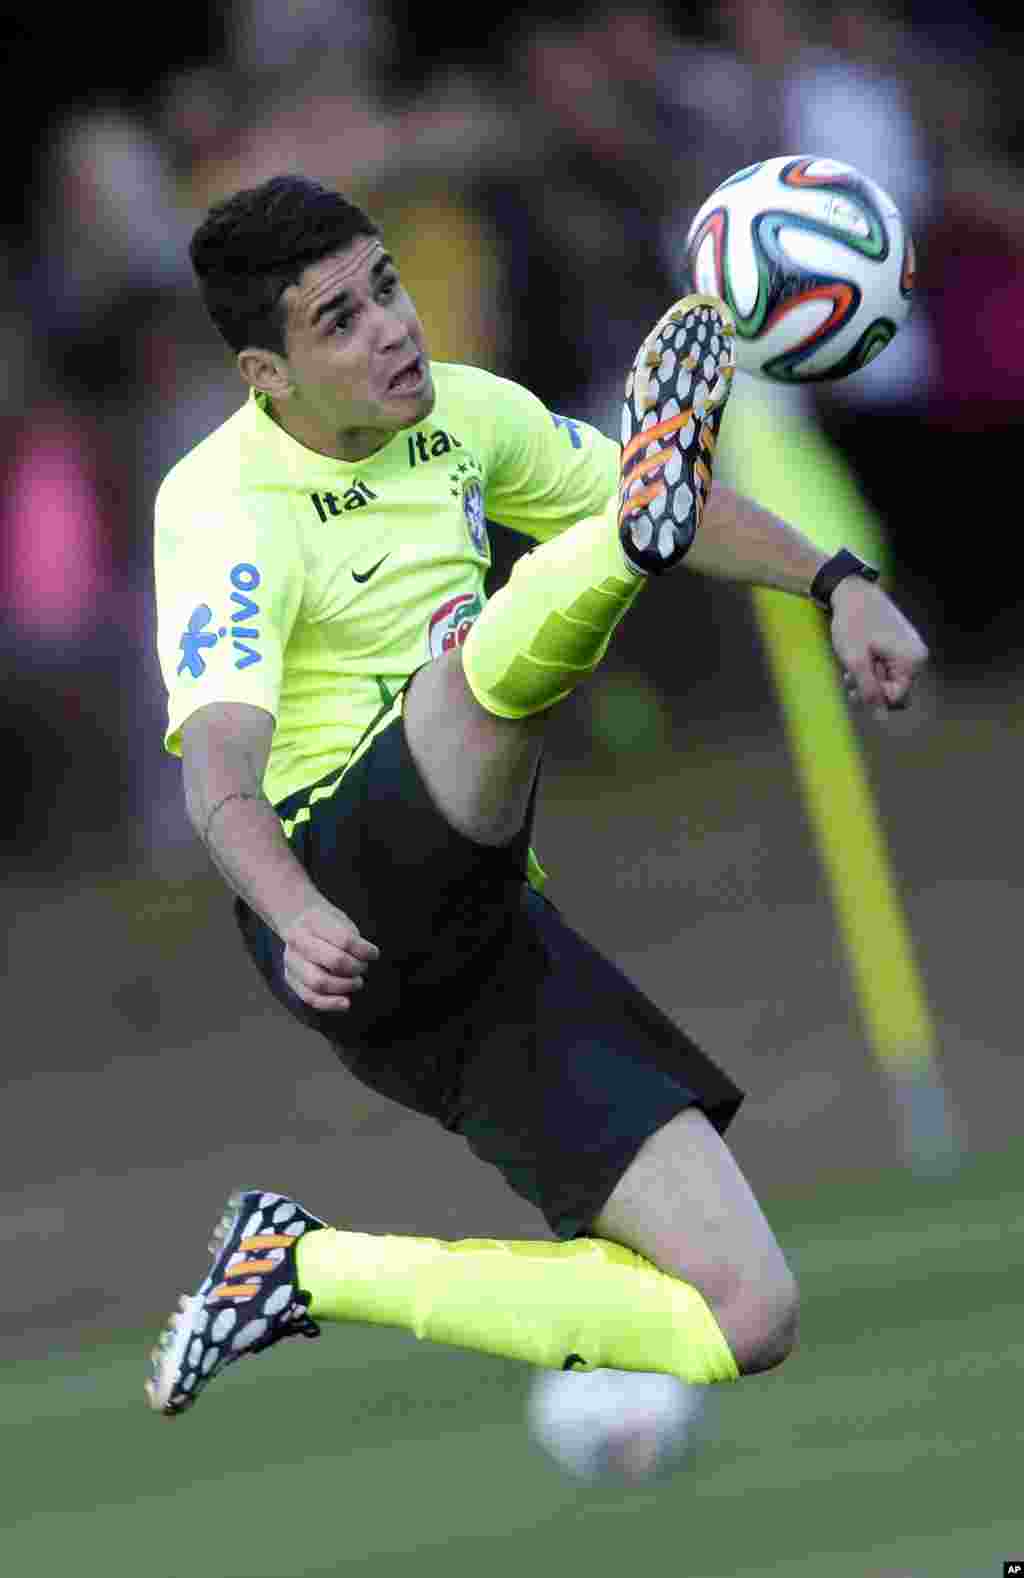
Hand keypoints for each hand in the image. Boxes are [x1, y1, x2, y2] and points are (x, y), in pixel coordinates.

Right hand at [281, 899, 379, 1011]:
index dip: (364, 950)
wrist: (297, 923)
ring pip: (320, 982)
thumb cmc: (325, 924)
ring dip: (345, 986)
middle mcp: (297, 940)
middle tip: (363, 968)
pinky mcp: (290, 978)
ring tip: (356, 982)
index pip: (344, 939)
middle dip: (355, 968)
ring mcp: (291, 960)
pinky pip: (310, 997)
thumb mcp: (340, 919)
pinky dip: (330, 1003)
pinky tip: (346, 1002)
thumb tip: (364, 960)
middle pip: (334, 960)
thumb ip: (350, 939)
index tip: (374, 954)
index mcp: (313, 920)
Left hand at [829, 578, 928, 715]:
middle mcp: (917, 657)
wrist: (852, 592)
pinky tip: (857, 661)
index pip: (897, 699)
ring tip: (849, 668)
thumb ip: (869, 691)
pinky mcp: (901, 647)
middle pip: (895, 692)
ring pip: (889, 682)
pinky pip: (888, 670)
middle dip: (870, 689)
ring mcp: (910, 651)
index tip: (856, 680)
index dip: (874, 696)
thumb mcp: (855, 661)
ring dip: (867, 681)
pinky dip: (871, 670)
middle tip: (850, 677)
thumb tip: (882, 719)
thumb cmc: (852, 624)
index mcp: (911, 660)